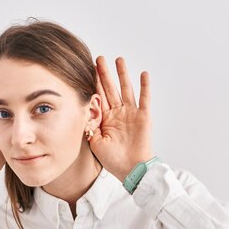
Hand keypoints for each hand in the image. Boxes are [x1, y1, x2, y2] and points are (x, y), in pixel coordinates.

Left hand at [88, 56, 154, 182]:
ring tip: (119, 60)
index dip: (93, 83)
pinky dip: (145, 87)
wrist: (131, 170)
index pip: (98, 96)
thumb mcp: (95, 142)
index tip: (87, 69)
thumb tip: (83, 110)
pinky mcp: (144, 117)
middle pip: (110, 89)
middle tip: (99, 59)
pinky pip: (145, 99)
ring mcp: (131, 114)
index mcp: (105, 119)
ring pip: (126, 89)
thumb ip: (89, 125)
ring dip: (123, 74)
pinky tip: (143, 74)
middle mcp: (118, 113)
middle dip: (105, 74)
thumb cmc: (113, 160)